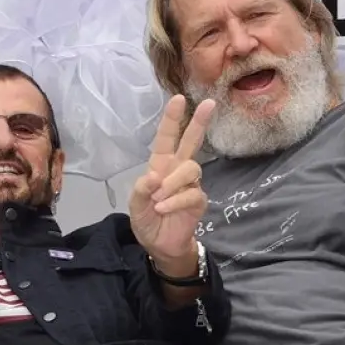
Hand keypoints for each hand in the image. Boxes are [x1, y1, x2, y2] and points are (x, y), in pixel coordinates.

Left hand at [129, 96, 214, 272]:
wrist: (160, 245)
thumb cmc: (147, 219)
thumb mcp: (136, 205)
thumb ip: (141, 190)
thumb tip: (154, 178)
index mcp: (161, 165)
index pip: (167, 138)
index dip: (172, 119)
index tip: (178, 98)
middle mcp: (177, 170)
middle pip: (191, 142)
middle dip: (199, 122)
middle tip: (208, 103)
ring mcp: (190, 185)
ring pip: (190, 169)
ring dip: (172, 183)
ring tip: (158, 200)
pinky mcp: (198, 200)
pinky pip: (191, 194)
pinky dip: (175, 201)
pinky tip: (164, 209)